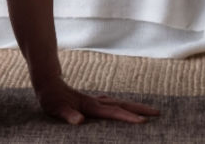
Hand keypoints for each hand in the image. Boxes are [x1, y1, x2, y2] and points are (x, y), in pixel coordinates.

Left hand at [36, 77, 159, 124]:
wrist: (47, 81)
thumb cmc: (50, 98)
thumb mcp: (55, 109)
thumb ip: (68, 115)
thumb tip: (79, 121)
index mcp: (89, 106)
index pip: (112, 113)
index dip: (127, 117)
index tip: (142, 121)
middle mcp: (96, 102)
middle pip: (122, 105)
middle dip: (139, 109)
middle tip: (158, 113)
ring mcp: (95, 100)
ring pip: (119, 102)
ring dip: (134, 106)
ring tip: (150, 110)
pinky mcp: (92, 100)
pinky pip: (112, 103)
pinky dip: (122, 105)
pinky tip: (124, 107)